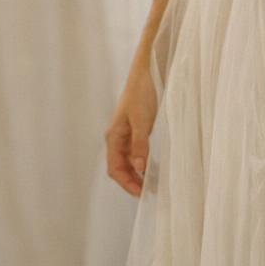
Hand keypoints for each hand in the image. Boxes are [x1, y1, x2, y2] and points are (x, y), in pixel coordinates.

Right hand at [106, 61, 156, 196]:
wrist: (147, 71)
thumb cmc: (143, 93)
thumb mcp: (143, 120)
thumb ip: (141, 144)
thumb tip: (140, 168)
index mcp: (114, 137)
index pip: (115, 168)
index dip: (126, 183)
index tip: (141, 194)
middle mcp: (117, 137)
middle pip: (120, 167)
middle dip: (131, 181)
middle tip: (147, 193)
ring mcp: (126, 132)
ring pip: (127, 159)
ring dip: (136, 173)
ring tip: (150, 184)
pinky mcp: (136, 127)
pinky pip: (135, 150)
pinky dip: (141, 161)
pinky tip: (151, 165)